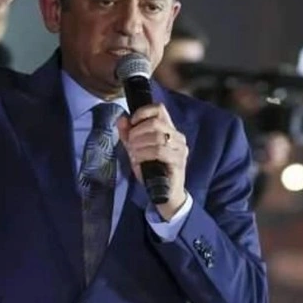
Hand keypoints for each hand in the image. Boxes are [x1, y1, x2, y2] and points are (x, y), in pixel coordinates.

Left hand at [117, 104, 188, 219]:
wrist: (165, 193)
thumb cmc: (151, 170)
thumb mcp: (136, 150)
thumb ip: (128, 135)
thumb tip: (121, 119)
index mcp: (168, 129)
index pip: (159, 109)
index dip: (143, 112)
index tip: (131, 123)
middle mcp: (177, 136)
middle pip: (155, 122)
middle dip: (137, 132)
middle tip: (130, 144)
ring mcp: (180, 148)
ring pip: (157, 137)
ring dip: (139, 144)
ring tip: (133, 153)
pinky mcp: (179, 161)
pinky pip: (159, 151)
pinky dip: (144, 153)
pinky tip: (138, 159)